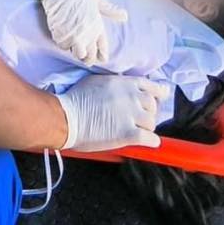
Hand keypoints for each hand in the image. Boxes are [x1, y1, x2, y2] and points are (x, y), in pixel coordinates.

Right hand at [40, 0, 127, 66]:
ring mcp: (73, 35)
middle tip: (85, 54)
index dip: (101, 56)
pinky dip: (63, 42)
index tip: (100, 58)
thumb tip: (125, 16)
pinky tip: (63, 34)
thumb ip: (110, 10)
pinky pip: (62, 46)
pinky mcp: (60, 34)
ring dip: (75, 50)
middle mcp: (87, 33)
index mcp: (98, 26)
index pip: (102, 49)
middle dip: (88, 57)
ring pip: (76, 54)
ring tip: (74, 42)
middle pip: (89, 57)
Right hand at [54, 74, 169, 152]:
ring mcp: (131, 115)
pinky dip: (150, 142)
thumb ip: (115, 83)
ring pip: (152, 123)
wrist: (66, 117)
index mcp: (124, 83)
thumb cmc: (75, 99)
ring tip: (138, 132)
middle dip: (149, 113)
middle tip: (140, 120)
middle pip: (153, 106)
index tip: (158, 100)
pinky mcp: (129, 134)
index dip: (157, 95)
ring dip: (147, 128)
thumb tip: (123, 88)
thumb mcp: (97, 81)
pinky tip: (147, 143)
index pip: (152, 87)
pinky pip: (150, 139)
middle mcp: (131, 97)